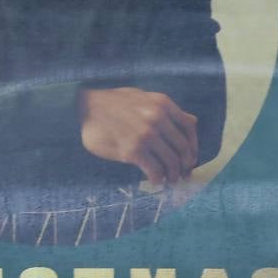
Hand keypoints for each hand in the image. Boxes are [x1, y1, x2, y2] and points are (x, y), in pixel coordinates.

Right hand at [79, 87, 198, 185]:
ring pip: (171, 161)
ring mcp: (146, 135)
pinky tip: (155, 181)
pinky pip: (154, 170)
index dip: (193, 146)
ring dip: (173, 175)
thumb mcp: (144, 97)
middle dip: (185, 165)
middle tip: (182, 174)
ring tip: (170, 180)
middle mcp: (158, 118)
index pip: (189, 128)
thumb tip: (191, 122)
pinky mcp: (132, 151)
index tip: (190, 158)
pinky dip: (158, 179)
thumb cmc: (114, 102)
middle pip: (182, 148)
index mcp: (163, 103)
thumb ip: (167, 109)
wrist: (84, 107)